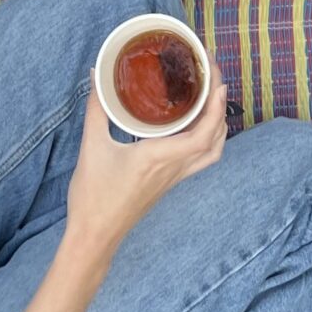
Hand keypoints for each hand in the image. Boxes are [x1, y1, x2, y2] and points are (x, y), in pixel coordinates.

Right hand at [64, 79, 227, 248]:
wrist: (95, 235)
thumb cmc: (93, 195)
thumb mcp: (91, 146)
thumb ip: (97, 108)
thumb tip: (97, 76)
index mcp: (160, 157)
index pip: (203, 133)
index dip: (217, 106)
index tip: (217, 80)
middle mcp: (174, 168)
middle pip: (215, 140)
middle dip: (220, 108)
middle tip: (213, 79)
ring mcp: (173, 177)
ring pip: (211, 152)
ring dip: (217, 125)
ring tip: (209, 98)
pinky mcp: (168, 182)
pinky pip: (198, 159)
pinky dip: (205, 139)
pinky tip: (191, 125)